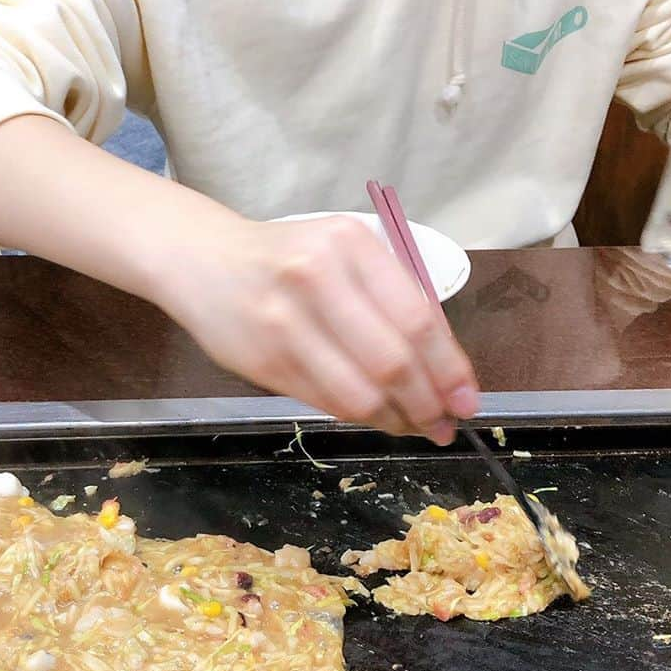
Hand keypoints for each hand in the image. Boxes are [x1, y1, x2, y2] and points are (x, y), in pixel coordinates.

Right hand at [157, 215, 479, 443]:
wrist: (202, 260)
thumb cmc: (287, 258)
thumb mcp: (343, 253)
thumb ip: (390, 298)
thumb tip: (444, 371)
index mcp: (350, 244)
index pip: (417, 318)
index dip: (449, 369)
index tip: (467, 398)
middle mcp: (316, 277)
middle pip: (392, 362)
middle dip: (428, 404)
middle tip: (444, 424)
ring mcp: (284, 322)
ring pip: (358, 393)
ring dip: (396, 420)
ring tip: (414, 426)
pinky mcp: (262, 361)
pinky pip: (326, 403)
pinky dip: (359, 417)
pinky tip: (374, 415)